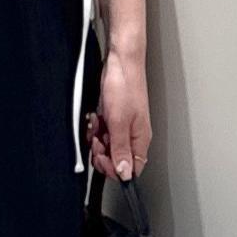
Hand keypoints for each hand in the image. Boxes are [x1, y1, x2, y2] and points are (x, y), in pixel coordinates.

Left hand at [86, 48, 151, 181]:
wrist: (120, 63)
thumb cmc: (125, 86)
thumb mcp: (119, 123)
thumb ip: (121, 150)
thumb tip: (125, 174)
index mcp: (140, 140)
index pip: (131, 170)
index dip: (114, 169)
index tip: (102, 159)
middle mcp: (133, 136)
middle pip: (116, 160)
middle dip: (102, 153)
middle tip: (97, 141)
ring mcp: (123, 127)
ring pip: (106, 147)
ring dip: (97, 139)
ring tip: (97, 125)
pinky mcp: (114, 119)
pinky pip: (102, 134)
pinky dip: (96, 129)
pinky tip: (96, 119)